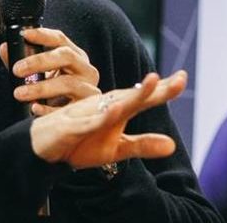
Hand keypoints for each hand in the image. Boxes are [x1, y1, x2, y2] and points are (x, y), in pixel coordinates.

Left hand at [0, 28, 99, 113]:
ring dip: (41, 88)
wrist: (70, 119)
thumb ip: (22, 62)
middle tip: (17, 69)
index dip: (43, 35)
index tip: (24, 35)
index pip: (60, 39)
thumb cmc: (54, 94)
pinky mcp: (87, 109)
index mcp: (75, 57)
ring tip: (20, 93)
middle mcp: (86, 70)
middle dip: (40, 61)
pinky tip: (34, 108)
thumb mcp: (39, 76)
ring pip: (68, 83)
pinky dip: (49, 109)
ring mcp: (89, 89)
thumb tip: (4, 48)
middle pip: (67, 56)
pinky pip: (68, 108)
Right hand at [30, 70, 186, 168]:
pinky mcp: (72, 126)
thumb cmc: (81, 142)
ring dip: (134, 94)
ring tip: (153, 83)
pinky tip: (116, 111)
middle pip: (135, 95)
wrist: (43, 149)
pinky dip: (101, 117)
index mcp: (118, 108)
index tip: (184, 78)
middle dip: (156, 88)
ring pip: (115, 103)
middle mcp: (106, 105)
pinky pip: (89, 122)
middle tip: (180, 79)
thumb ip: (142, 144)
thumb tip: (172, 146)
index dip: (165, 89)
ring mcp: (89, 114)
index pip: (146, 98)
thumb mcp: (116, 149)